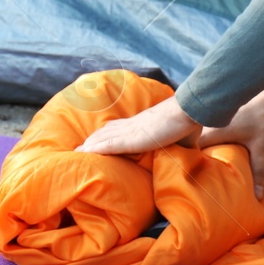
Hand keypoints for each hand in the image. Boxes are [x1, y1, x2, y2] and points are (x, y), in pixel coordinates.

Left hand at [75, 95, 202, 156]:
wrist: (187, 111)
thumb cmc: (187, 122)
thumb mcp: (180, 135)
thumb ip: (176, 142)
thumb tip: (187, 149)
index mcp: (142, 123)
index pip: (119, 127)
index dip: (106, 133)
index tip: (96, 139)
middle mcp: (132, 125)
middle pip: (105, 131)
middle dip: (92, 140)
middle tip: (78, 148)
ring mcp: (130, 131)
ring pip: (102, 138)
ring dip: (88, 145)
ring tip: (75, 153)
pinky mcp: (131, 139)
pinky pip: (108, 145)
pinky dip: (94, 149)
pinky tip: (83, 153)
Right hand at [195, 84, 263, 199]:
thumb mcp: (263, 149)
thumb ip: (259, 173)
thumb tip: (258, 197)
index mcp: (214, 131)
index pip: (190, 147)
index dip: (184, 159)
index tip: (183, 173)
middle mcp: (210, 123)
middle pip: (194, 141)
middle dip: (193, 156)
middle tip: (193, 174)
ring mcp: (215, 117)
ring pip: (202, 134)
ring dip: (203, 147)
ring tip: (204, 165)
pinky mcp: (223, 114)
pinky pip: (210, 128)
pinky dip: (211, 139)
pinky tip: (218, 149)